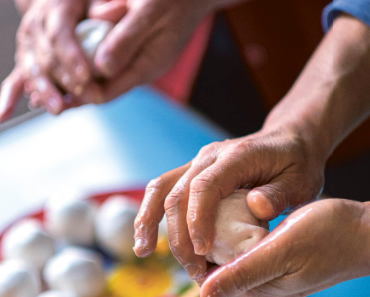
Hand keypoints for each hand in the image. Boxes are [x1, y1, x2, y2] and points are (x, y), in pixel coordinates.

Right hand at [0, 0, 100, 120]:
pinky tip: (3, 116)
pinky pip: (16, 79)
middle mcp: (36, 25)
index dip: (71, 57)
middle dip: (68, 81)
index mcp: (55, 7)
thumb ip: (107, 8)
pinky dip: (8, 97)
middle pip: (47, 57)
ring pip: (33, 71)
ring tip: (58, 109)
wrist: (69, 5)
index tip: (87, 77)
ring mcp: (28, 43)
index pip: (59, 35)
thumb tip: (109, 19)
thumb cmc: (89, 2)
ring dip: (45, 92)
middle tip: (90, 97)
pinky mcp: (27, 60)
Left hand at [0, 0, 217, 120]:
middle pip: (105, 91)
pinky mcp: (139, 54)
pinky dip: (94, 66)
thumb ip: (125, 41)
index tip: (57, 92)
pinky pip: (113, 65)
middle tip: (48, 93)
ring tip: (56, 82)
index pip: (109, 92)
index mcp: (147, 66)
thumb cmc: (174, 0)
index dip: (82, 95)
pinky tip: (77, 61)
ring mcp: (142, 63)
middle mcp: (143, 70)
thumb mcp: (148, 13)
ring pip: (107, 80)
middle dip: (77, 92)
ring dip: (83, 81)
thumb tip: (101, 68)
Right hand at [134, 128, 324, 279]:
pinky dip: (152, 212)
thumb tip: (256, 207)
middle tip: (194, 270)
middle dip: (179, 235)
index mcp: (236, 156)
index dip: (198, 220)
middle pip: (178, 192)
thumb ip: (279, 193)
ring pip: (161, 187)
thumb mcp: (301, 180)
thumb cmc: (296, 163)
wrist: (287, 141)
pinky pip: (165, 188)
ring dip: (150, 220)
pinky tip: (147, 235)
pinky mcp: (194, 171)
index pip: (205, 186)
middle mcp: (210, 156)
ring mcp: (198, 162)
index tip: (203, 252)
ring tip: (144, 250)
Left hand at [200, 199, 369, 296]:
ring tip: (219, 213)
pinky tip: (240, 216)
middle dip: (208, 248)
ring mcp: (270, 272)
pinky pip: (248, 251)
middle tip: (206, 216)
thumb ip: (245, 273)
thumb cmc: (326, 237)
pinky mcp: (277, 258)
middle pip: (221, 271)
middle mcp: (262, 285)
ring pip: (233, 259)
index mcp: (260, 289)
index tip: (196, 230)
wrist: (360, 230)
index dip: (198, 259)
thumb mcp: (282, 252)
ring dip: (223, 240)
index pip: (214, 283)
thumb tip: (205, 292)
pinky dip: (240, 235)